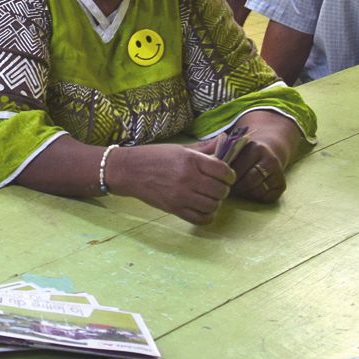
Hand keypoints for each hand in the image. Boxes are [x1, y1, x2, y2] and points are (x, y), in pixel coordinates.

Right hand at [110, 144, 233, 224]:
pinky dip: (207, 216)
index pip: (223, 171)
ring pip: (213, 205)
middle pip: (221, 190)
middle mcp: (188, 178)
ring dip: (215, 202)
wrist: (128, 170)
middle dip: (223, 189)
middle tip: (216, 186)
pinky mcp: (174, 209)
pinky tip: (203, 209)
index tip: (226, 176)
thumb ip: (203, 147)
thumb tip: (225, 140)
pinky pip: (200, 219)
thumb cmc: (153, 156)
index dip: (229, 175)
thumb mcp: (179, 148)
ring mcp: (181, 195)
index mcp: (191, 160)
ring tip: (209, 197)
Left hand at [223, 134, 287, 202]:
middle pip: (248, 182)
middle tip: (228, 187)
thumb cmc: (243, 153)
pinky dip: (256, 197)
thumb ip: (220, 153)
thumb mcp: (232, 148)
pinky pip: (266, 198)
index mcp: (254, 148)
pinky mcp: (282, 184)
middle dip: (235, 187)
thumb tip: (210, 163)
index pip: (236, 170)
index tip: (220, 179)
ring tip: (239, 188)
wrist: (268, 150)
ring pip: (257, 191)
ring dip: (245, 193)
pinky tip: (251, 189)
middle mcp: (269, 159)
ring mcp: (278, 172)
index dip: (226, 178)